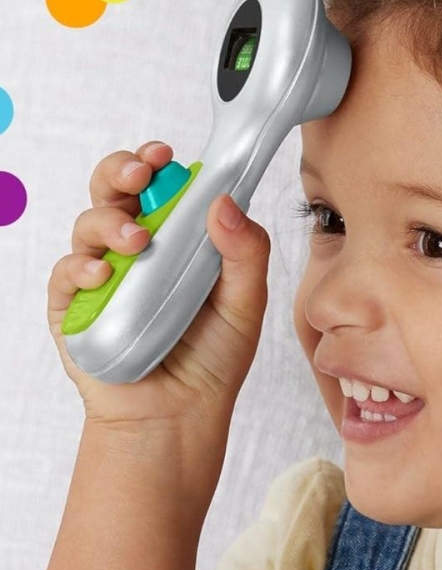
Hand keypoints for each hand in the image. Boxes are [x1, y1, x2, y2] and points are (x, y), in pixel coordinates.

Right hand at [47, 140, 271, 431]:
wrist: (180, 414)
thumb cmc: (214, 357)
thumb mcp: (246, 303)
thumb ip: (245, 253)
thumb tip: (226, 203)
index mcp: (179, 239)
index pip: (163, 186)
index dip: (160, 164)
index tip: (167, 155)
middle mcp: (138, 249)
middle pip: (116, 190)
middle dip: (122, 171)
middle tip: (140, 174)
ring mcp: (103, 275)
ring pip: (89, 223)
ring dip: (109, 221)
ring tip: (135, 240)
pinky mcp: (75, 306)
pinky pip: (66, 272)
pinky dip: (82, 267)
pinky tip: (105, 274)